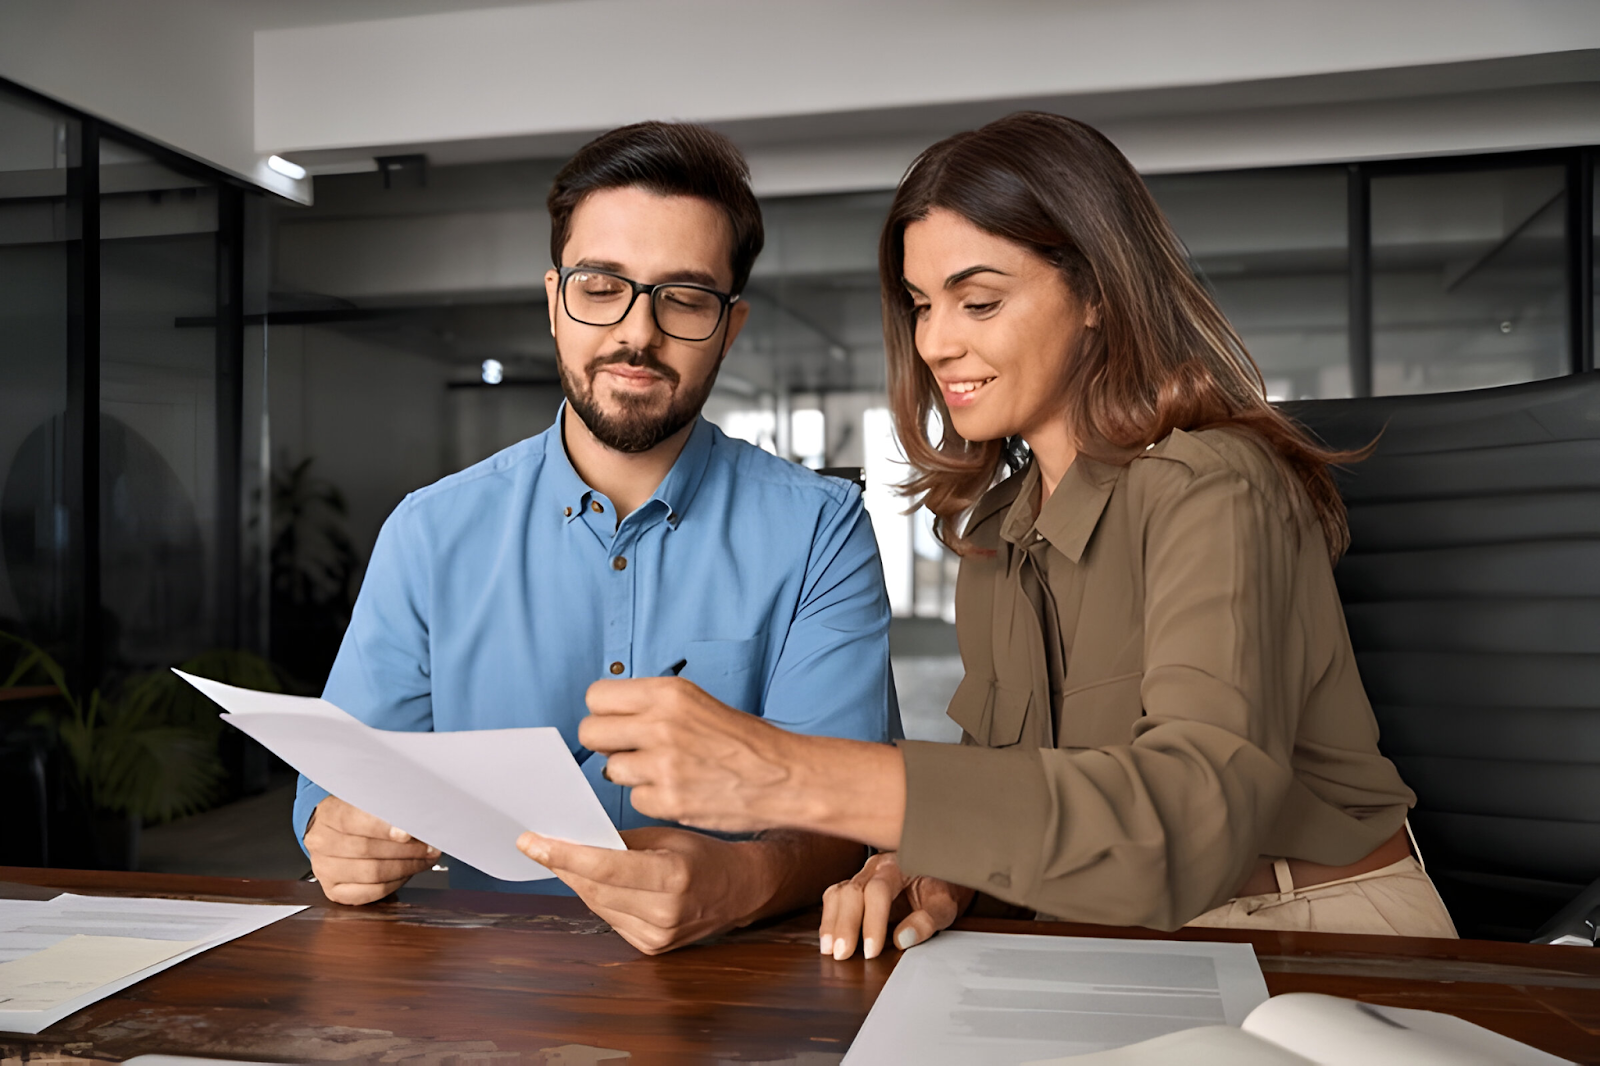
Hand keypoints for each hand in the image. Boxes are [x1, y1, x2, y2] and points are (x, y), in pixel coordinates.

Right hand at [304, 795, 438, 904]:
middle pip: (368, 849)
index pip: (353, 821)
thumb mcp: (366, 800)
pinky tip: (407, 873)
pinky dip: (394, 884)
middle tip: (429, 846)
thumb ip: (386, 808)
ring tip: (425, 859)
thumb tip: (416, 819)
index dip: (383, 828)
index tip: (408, 833)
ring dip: (406, 867)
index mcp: (329, 815)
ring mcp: (325, 869)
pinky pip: (370, 892)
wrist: (330, 832)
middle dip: (406, 849)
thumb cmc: (355, 815)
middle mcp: (322, 843)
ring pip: (372, 873)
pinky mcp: (333, 891)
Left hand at [516, 826, 777, 954]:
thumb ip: (622, 841)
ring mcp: (658, 936)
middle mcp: (665, 912)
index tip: (532, 842)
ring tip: (563, 858)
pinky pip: (610, 919)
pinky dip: (598, 898)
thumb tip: (575, 839)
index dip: (563, 854)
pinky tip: (593, 881)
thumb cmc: (705, 855)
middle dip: (562, 865)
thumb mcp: (666, 836)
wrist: (741, 889)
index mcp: (673, 876)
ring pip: (597, 906)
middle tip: (537, 844)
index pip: (604, 867)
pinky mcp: (652, 948)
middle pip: (594, 889)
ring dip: (577, 881)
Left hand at [579, 677, 905, 848]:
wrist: (784, 776)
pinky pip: (635, 799)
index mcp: (668, 693)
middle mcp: (661, 725)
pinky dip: (652, 798)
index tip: (617, 722)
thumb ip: (651, 705)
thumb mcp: (696, 702)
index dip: (605, 712)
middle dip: (606, 743)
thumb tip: (607, 716)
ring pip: (610, 769)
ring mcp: (664, 765)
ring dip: (631, 774)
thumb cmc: (742, 740)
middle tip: (630, 750)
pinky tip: (677, 791)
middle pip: (591, 732)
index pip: (596, 696)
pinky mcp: (669, 800)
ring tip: (664, 771)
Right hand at [819, 852, 971, 960]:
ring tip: (829, 950)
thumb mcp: (945, 904)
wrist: (941, 872)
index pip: (878, 891)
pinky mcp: (854, 888)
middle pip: (852, 891)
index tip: (871, 951)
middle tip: (842, 954)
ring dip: (831, 923)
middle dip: (845, 925)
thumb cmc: (942, 887)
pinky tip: (828, 940)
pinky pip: (834, 899)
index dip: (872, 921)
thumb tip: (902, 939)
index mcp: (898, 866)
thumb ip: (928, 919)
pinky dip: (829, 920)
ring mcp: (862, 876)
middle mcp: (875, 868)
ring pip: (838, 894)